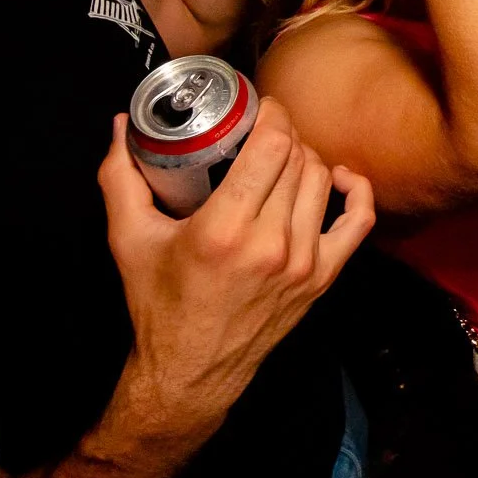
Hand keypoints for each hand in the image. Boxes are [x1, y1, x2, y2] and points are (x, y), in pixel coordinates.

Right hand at [98, 100, 375, 440]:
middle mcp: (269, 245)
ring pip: (322, 180)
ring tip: (283, 154)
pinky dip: (355, 191)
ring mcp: (302, 263)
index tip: (257, 106)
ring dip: (306, 157)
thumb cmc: (158, 304)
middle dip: (283, 132)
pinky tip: (337, 177)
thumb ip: (120, 176)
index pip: (271, 147)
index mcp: (223, 230)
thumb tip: (122, 124)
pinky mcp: (321, 278)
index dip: (270, 114)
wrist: (190, 372)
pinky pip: (358, 221)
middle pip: (298, 158)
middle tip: (263, 129)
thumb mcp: (128, 238)